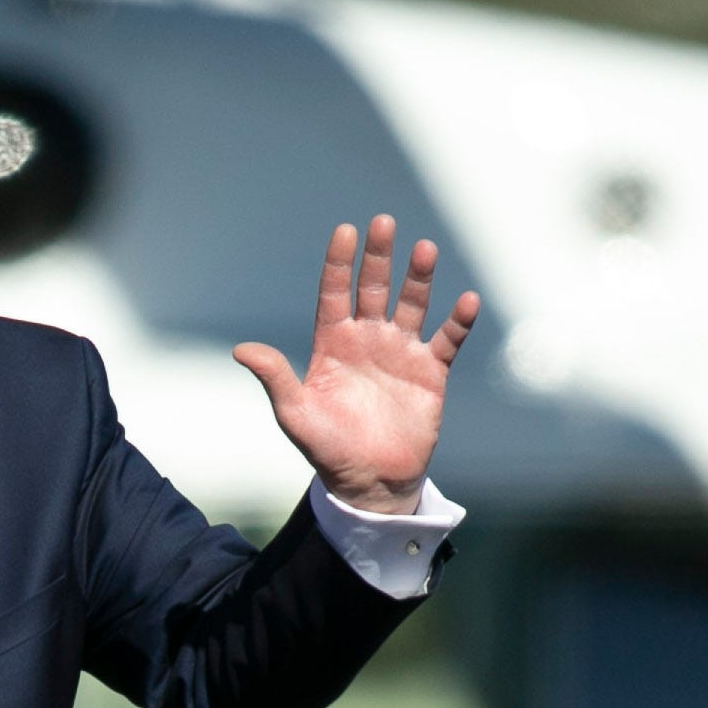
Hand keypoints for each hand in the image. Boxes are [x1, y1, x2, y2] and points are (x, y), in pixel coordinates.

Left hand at [233, 215, 478, 515]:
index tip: (345, 231)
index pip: (335, 293)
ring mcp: (400, 353)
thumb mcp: (295, 413)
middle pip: (373, 288)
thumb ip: (275, 378)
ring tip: (425, 250)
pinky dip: (458, 321)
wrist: (369, 483)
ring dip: (419, 278)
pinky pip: (447, 340)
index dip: (340, 263)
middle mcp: (368, 340)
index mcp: (333, 344)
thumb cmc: (328, 449)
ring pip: (412, 304)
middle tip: (384, 223)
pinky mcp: (430, 372)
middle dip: (379, 256)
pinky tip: (467, 301)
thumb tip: (240, 350)